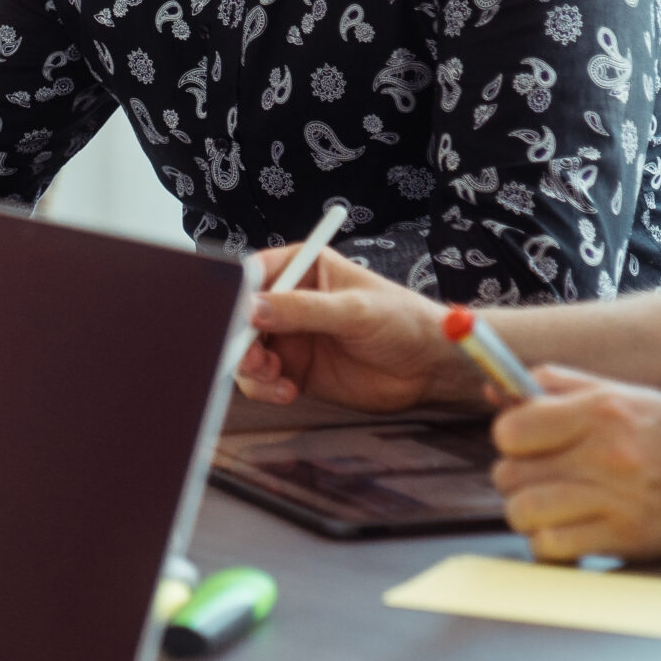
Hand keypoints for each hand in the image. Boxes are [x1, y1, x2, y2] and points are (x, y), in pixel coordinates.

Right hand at [236, 243, 480, 412]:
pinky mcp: (295, 369)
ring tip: (272, 375)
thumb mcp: (353, 310)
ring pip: (246, 349)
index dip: (237, 294)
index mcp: (301, 269)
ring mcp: (290, 337)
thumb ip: (302, 310)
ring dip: (250, 365)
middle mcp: (288, 301)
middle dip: (238, 336)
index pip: (254, 274)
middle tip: (251, 355)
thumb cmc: (400, 320)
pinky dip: (265, 387)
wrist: (428, 367)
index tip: (232, 315)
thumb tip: (252, 309)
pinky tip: (287, 391)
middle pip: (241, 315)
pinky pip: (263, 378)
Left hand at [491, 368, 660, 561]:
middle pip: (509, 472)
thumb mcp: (627, 394)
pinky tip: (569, 533)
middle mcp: (606, 454)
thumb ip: (558, 385)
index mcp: (602, 410)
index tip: (525, 443)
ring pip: (522, 511)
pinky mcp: (626, 540)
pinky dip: (549, 545)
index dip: (510, 437)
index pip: (511, 428)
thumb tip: (494, 388)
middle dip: (515, 476)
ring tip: (552, 506)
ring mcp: (616, 500)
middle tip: (542, 476)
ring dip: (528, 512)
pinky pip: (551, 547)